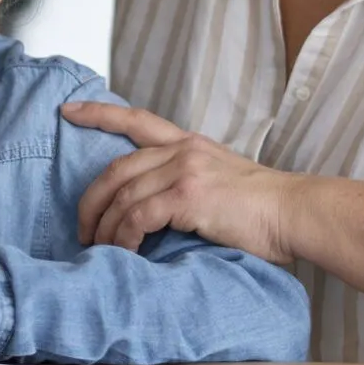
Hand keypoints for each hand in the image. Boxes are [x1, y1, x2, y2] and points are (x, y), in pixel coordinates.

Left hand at [64, 101, 302, 263]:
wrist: (295, 213)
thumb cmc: (264, 209)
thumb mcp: (221, 180)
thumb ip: (187, 181)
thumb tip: (156, 209)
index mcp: (189, 143)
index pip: (135, 120)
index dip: (98, 114)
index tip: (68, 112)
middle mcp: (182, 150)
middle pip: (116, 169)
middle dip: (91, 201)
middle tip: (82, 229)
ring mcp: (185, 170)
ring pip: (122, 196)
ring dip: (105, 227)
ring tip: (100, 249)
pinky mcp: (188, 196)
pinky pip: (138, 217)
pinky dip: (124, 237)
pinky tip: (124, 252)